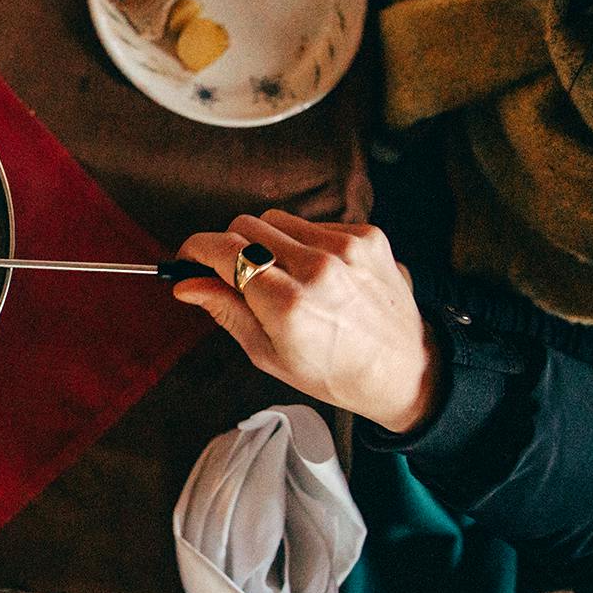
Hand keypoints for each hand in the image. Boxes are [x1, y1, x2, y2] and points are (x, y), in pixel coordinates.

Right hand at [172, 210, 442, 433]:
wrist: (405, 370)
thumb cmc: (335, 373)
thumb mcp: (268, 354)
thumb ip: (226, 311)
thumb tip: (187, 284)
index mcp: (288, 305)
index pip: (224, 250)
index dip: (196, 248)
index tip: (188, 257)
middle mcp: (317, 268)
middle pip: (246, 225)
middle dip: (229, 246)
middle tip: (233, 274)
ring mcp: (346, 247)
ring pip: (278, 220)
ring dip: (267, 242)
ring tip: (281, 277)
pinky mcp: (367, 236)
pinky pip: (314, 224)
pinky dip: (304, 243)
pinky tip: (317, 274)